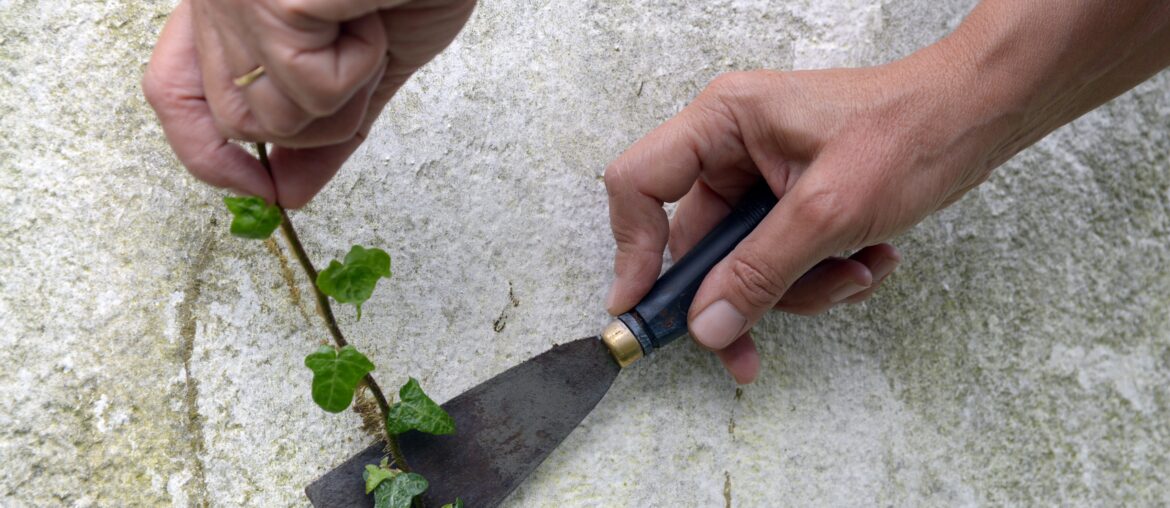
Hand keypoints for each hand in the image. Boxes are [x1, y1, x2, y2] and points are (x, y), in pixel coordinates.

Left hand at [143, 0, 474, 207]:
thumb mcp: (365, 62)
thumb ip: (323, 126)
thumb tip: (287, 193)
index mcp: (232, 3)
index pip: (172, 93)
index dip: (207, 154)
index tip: (260, 188)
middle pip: (235, 122)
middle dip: (316, 118)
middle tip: (359, 60)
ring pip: (274, 119)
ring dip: (345, 90)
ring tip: (366, 26)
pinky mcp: (270, 2)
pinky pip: (312, 89)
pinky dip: (362, 63)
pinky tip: (369, 14)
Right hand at [603, 59, 998, 383]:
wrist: (979, 116)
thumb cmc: (912, 130)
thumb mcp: (829, 212)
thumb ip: (760, 273)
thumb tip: (708, 324)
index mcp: (724, 123)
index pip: (640, 185)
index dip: (632, 249)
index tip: (640, 307)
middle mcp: (733, 147)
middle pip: (696, 242)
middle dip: (742, 294)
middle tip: (744, 351)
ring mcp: (763, 176)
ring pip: (746, 263)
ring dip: (800, 287)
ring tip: (855, 271)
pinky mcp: (792, 200)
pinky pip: (782, 260)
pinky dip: (822, 275)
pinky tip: (870, 259)